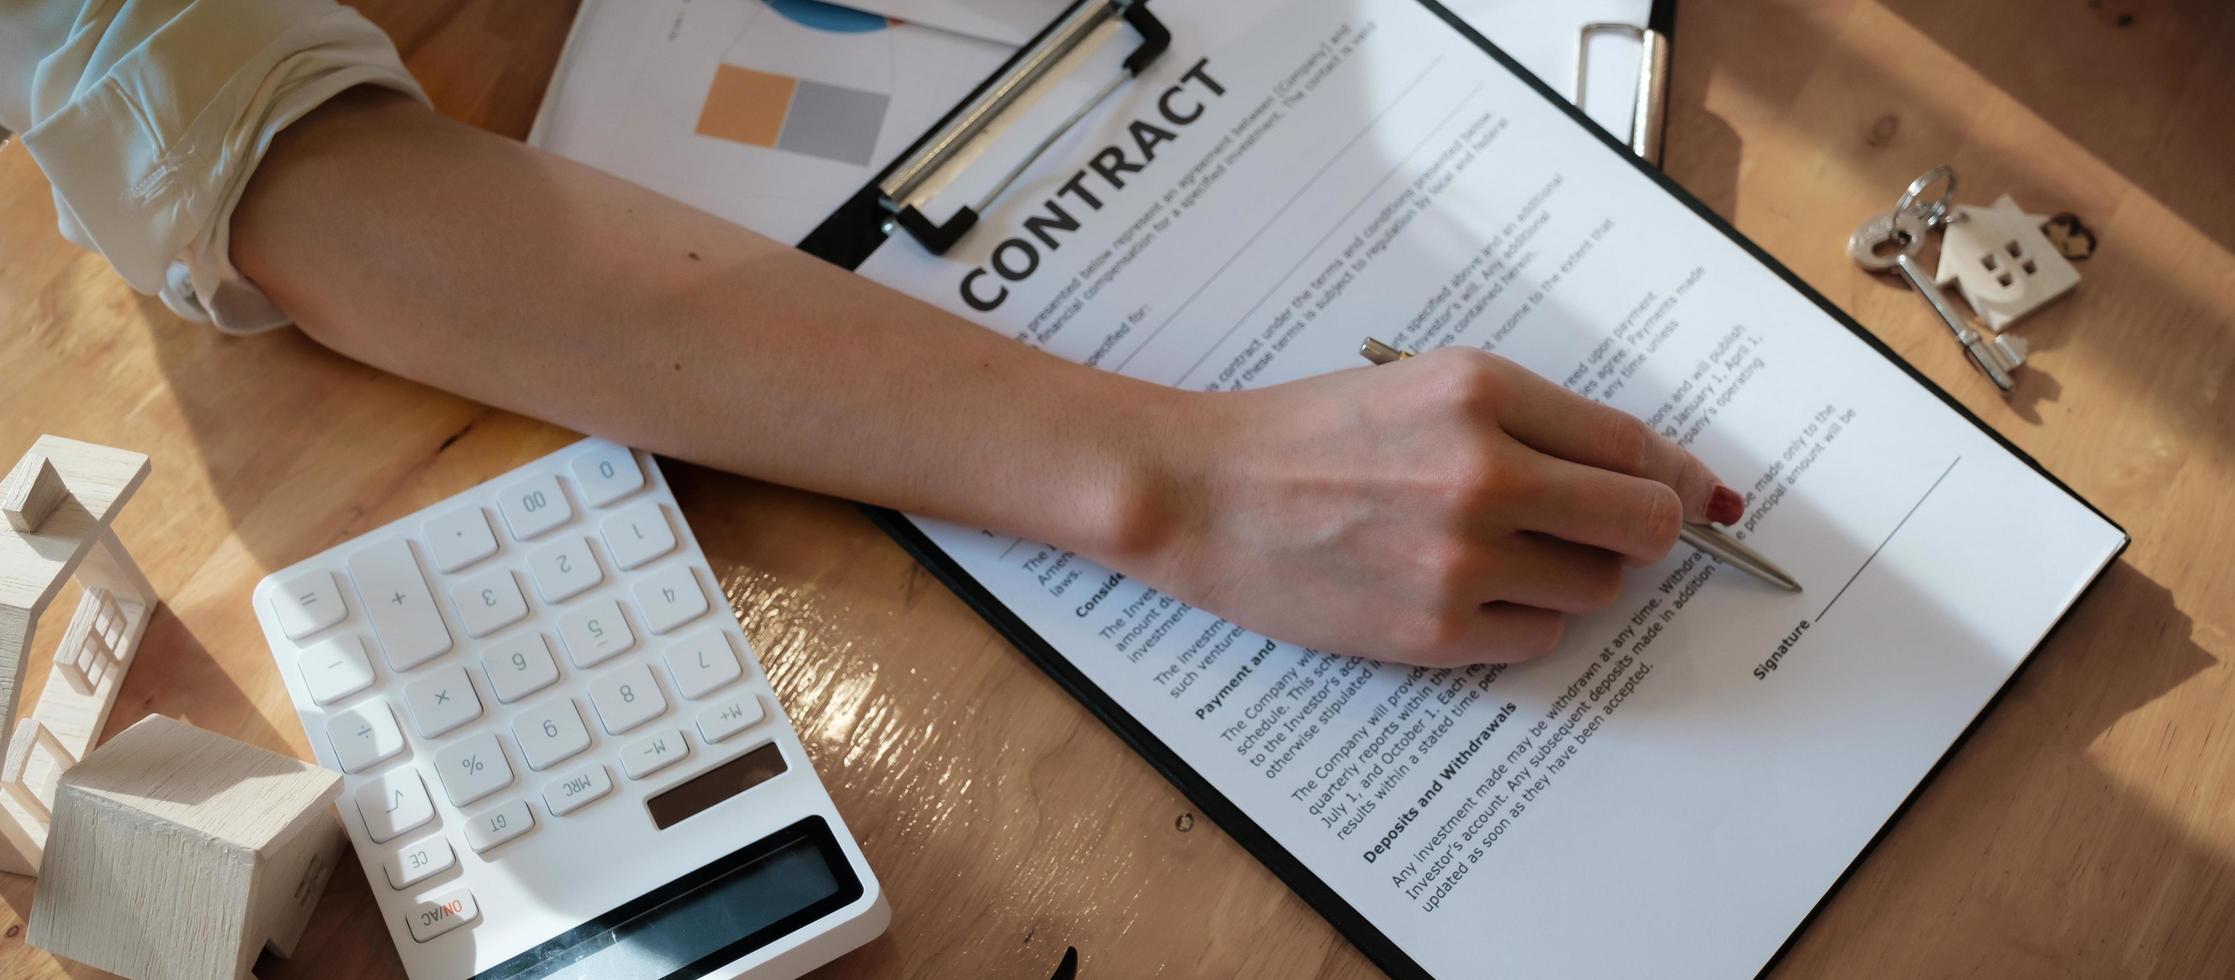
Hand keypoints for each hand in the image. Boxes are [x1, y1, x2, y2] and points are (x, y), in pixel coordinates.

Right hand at [1129, 348, 1741, 665]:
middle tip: (1601, 530)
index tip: (1697, 496)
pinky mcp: (1434, 630)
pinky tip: (1462, 590)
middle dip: (1640, 532)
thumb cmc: (1307, 435)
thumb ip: (1537, 421)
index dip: (1677, 477)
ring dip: (1571, 576)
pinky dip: (1520, 620)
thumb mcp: (1424, 387)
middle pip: (1644, 525)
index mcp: (1483, 393)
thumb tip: (1664, 475)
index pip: (1636, 446)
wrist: (1204, 494)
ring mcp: (1460, 559)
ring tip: (1498, 553)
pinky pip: (1538, 639)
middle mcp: (1484, 473)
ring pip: (1596, 589)